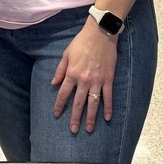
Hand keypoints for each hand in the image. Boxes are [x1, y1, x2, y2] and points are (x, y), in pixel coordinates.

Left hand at [51, 19, 118, 133]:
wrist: (100, 33)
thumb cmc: (81, 42)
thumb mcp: (66, 54)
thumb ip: (60, 70)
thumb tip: (54, 84)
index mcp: (72, 73)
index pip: (63, 94)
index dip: (59, 105)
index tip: (57, 114)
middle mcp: (84, 80)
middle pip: (78, 103)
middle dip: (75, 118)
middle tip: (73, 130)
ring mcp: (97, 80)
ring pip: (93, 103)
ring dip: (91, 118)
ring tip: (89, 129)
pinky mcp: (108, 79)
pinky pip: (108, 96)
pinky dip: (108, 108)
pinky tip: (107, 118)